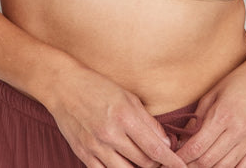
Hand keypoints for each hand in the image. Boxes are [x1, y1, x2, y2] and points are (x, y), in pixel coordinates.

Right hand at [47, 63, 187, 167]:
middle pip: (143, 163)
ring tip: (144, 162)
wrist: (63, 86)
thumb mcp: (127, 96)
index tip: (182, 167)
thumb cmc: (97, 87)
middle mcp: (111, 134)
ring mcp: (96, 147)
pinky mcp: (84, 154)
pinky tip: (123, 166)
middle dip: (157, 164)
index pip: (155, 148)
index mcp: (125, 116)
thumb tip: (165, 142)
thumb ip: (147, 121)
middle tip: (161, 158)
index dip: (172, 161)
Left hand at [174, 56, 245, 167]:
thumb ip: (198, 117)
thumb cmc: (239, 80)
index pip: (196, 146)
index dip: (181, 157)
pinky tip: (217, 167)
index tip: (170, 158)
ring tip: (195, 166)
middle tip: (179, 164)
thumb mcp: (213, 93)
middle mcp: (238, 131)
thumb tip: (183, 139)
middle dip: (190, 166)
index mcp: (223, 115)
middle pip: (208, 162)